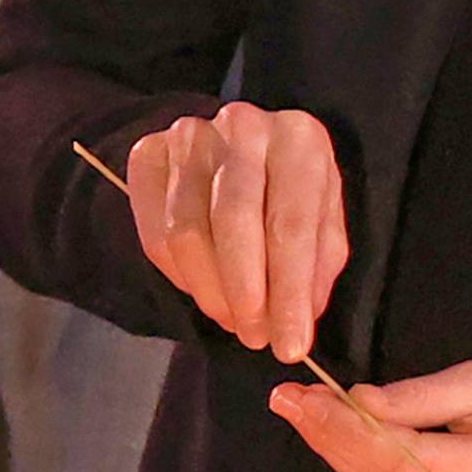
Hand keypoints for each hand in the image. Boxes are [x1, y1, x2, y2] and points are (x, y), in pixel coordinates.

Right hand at [125, 101, 348, 366]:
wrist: (236, 148)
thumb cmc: (291, 191)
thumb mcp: (322, 220)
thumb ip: (317, 266)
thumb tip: (298, 319)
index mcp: (299, 137)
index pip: (291, 223)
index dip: (290, 293)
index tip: (290, 346)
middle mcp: (243, 125)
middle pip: (234, 221)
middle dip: (245, 293)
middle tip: (254, 337)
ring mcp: (189, 135)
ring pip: (187, 231)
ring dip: (210, 291)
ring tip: (232, 320)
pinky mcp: (148, 154)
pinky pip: (155, 232)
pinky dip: (179, 276)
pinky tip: (203, 291)